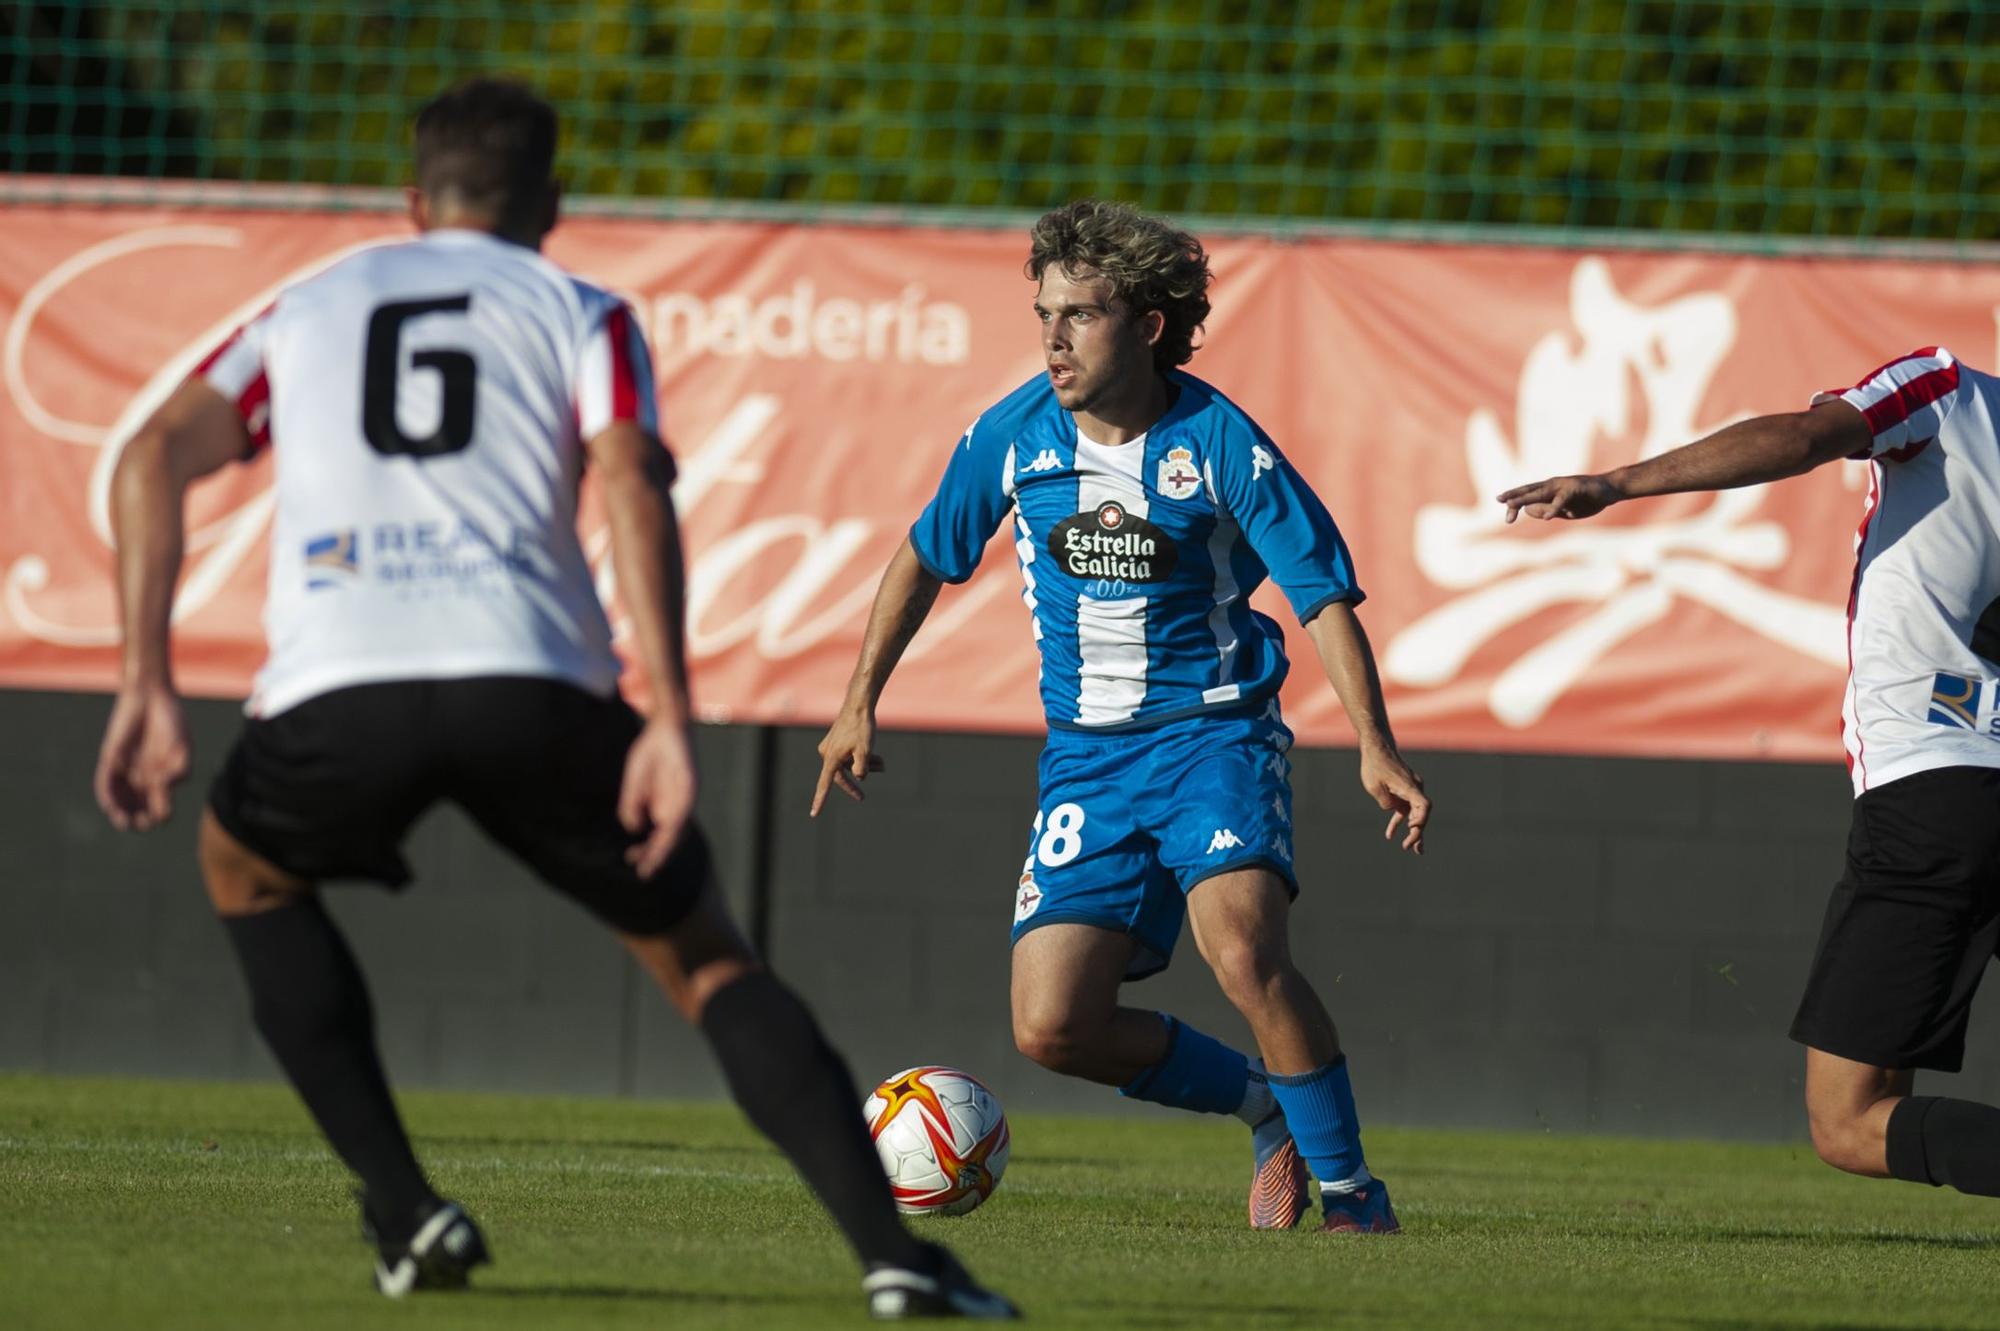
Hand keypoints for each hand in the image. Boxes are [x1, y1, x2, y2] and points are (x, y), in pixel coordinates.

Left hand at [94, 681, 189, 830]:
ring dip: (120, 814)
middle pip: (138, 810)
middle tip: (141, 823)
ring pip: (119, 801)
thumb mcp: (182, 748)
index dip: (160, 815)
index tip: (162, 811)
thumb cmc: (172, 722)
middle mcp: (144, 779)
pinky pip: (104, 783)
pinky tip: (110, 806)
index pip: (160, 808)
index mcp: (164, 779)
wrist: (151, 697)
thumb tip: (163, 789)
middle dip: (139, 821)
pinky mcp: (110, 760)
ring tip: (124, 820)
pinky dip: (107, 796)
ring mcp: (126, 771)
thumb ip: (179, 770)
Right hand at [618, 716, 697, 877]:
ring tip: (652, 863)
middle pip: (669, 839)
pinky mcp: (690, 787)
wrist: (665, 726)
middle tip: (644, 873)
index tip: (632, 861)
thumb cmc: (649, 755)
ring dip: (665, 848)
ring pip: (677, 830)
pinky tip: (662, 836)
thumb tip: (635, 828)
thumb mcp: (635, 785)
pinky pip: (683, 809)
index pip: (658, 837)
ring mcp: (685, 799)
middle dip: (656, 857)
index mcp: (663, 808)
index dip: (647, 851)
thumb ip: (633, 807)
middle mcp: (676, 807)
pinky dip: (673, 825)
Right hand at [811, 706, 886, 815]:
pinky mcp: (836, 742)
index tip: (814, 814)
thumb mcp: (865, 751)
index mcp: (831, 758)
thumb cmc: (862, 728)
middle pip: (842, 775)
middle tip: (863, 797)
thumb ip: (861, 769)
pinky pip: (848, 755)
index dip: (820, 801)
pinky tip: (877, 757)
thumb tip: (859, 777)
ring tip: (882, 763)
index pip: (825, 785)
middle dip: (857, 779)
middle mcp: (827, 754)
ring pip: (848, 764)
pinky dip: (861, 757)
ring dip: (865, 766)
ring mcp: (831, 747)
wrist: (859, 705)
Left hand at [1359, 745, 1428, 854]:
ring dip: (1414, 831)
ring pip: (1416, 813)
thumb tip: (1393, 810)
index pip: (1424, 806)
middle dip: (1418, 833)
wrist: (1377, 748)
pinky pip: (1406, 809)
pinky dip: (1400, 821)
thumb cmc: (1374, 766)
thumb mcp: (1374, 787)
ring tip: (1414, 850)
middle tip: (1413, 849)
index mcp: (1410, 787)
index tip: (1411, 829)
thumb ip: (1385, 802)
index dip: (1421, 820)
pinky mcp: (1404, 790)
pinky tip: (1391, 835)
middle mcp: (1415, 788)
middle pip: (1422, 814)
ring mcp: (1411, 789)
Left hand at [1498, 473, 1621, 522]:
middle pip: (1528, 491)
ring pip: (1540, 492)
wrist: (1610, 490)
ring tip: (1511, 504)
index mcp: (1548, 490)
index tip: (1507, 518)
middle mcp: (1552, 485)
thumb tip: (1526, 510)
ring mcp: (1563, 485)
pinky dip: (1554, 508)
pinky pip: (1562, 500)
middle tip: (1498, 500)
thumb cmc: (1586, 499)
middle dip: (1514, 497)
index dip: (1515, 503)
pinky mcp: (1575, 489)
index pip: (1527, 495)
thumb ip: (1546, 509)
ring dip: (1525, 498)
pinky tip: (1548, 517)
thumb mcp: (1563, 510)